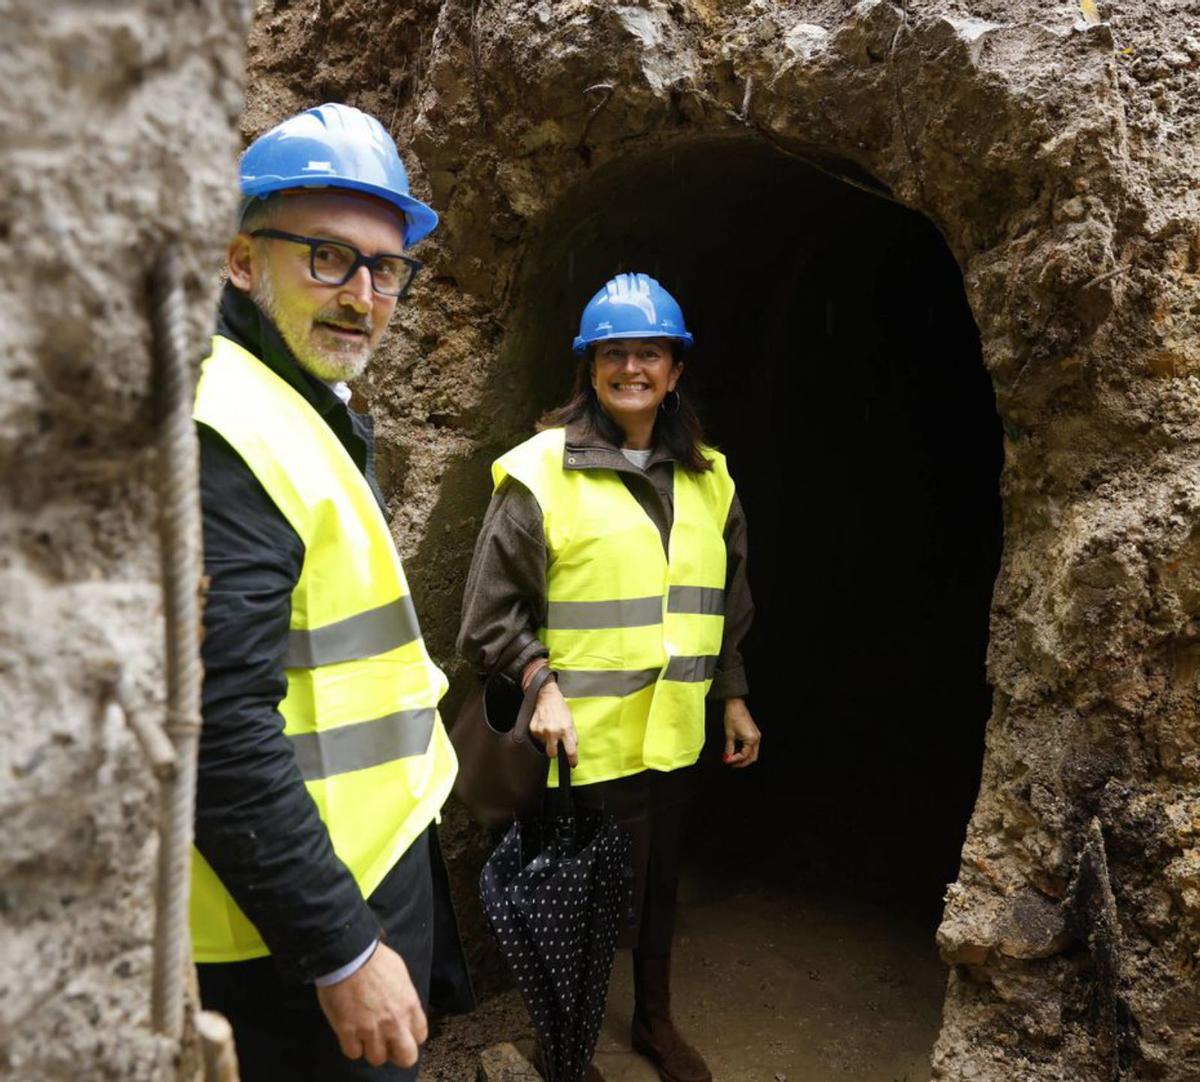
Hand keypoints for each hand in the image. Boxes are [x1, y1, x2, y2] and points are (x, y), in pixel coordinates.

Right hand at [316, 942, 427, 1067]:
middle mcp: (394, 1022)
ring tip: (365, 1035)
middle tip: (387, 1044)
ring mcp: (371, 1029)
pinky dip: (351, 1046)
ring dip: (371, 1049)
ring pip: (377, 1059)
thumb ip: (404, 996)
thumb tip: (402, 1006)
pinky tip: (350, 1033)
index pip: (420, 1036)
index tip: (401, 1033)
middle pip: (406, 1057)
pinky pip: (353, 1053)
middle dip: (397, 1054)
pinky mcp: (349, 1031)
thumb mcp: (400, 974)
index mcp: (409, 1005)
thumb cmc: (374, 959)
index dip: (410, 1036)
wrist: (350, 956)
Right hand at [528, 678, 578, 766]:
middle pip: (552, 755)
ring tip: (549, 730)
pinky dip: (540, 736)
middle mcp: (553, 732)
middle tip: (555, 745)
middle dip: (554, 753)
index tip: (572, 764)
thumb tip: (572, 750)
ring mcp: (541, 731)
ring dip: (546, 741)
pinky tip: (543, 726)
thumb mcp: (571, 722)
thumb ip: (572, 737)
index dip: (572, 760)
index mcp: (566, 729)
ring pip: (543, 746)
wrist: (546, 697)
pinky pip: (536, 739)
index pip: (570, 751)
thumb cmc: (560, 709)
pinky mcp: (533, 729)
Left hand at [722, 697, 760, 767]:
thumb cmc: (733, 716)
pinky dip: (746, 751)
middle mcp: (756, 738)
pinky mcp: (754, 734)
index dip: (735, 760)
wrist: (736, 705)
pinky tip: (738, 751)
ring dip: (744, 757)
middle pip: (752, 757)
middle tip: (732, 764)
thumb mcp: (729, 734)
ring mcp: (756, 736)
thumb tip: (727, 757)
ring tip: (734, 759)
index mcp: (751, 739)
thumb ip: (729, 748)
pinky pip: (752, 747)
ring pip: (753, 753)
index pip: (744, 755)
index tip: (728, 761)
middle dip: (742, 762)